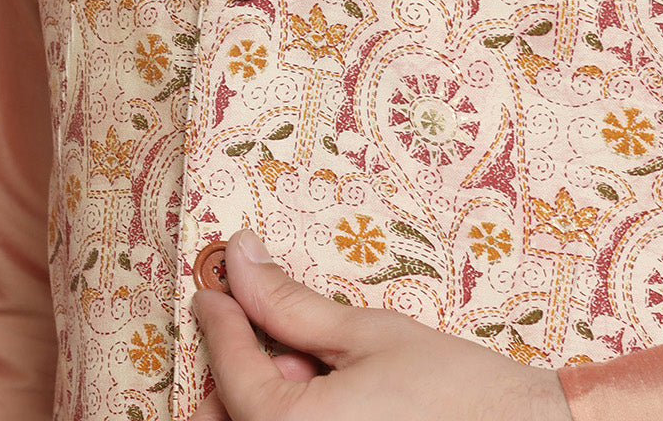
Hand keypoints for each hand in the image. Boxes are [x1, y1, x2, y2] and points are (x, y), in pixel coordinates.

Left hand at [190, 230, 571, 420]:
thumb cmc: (452, 387)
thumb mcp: (366, 334)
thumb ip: (289, 303)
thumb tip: (242, 258)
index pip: (230, 370)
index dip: (219, 321)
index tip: (211, 290)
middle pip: (227, 414)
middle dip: (235, 370)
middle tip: (264, 326)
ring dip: (261, 398)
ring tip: (311, 367)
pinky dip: (291, 416)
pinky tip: (327, 396)